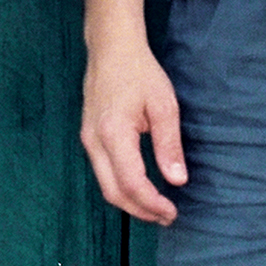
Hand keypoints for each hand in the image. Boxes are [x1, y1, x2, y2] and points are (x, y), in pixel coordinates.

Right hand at [81, 36, 186, 223]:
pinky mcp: (88, 137)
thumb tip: (178, 180)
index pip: (131, 183)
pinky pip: (102, 173)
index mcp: (113, 134)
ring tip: (156, 208)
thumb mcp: (163, 105)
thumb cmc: (140, 72)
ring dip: (130, 202)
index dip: (152, 204)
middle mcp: (94, 142)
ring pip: (105, 185)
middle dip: (140, 210)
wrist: (111, 48)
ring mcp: (87, 140)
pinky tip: (140, 188)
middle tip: (167, 217)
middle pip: (113, 192)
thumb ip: (169, 144)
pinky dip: (121, 187)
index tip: (172, 212)